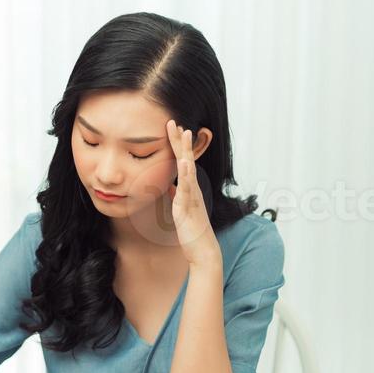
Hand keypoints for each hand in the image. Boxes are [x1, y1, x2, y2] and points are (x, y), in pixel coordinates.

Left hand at [166, 119, 220, 265]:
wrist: (203, 250)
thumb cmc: (192, 231)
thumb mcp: (181, 209)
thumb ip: (177, 196)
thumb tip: (170, 186)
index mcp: (189, 188)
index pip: (182, 162)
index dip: (176, 145)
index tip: (171, 128)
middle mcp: (193, 189)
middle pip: (186, 159)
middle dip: (180, 140)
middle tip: (174, 121)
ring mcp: (192, 197)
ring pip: (189, 169)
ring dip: (185, 151)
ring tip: (184, 133)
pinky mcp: (189, 207)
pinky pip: (187, 189)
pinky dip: (185, 175)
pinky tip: (183, 163)